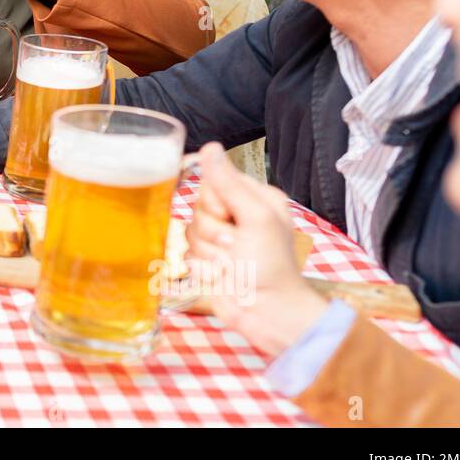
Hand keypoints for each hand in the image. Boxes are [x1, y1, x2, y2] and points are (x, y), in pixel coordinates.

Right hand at [186, 142, 327, 357]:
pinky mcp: (209, 260)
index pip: (214, 181)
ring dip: (209, 252)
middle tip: (234, 246)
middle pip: (198, 206)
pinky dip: (203, 266)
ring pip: (190, 230)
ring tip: (231, 265)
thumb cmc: (270, 266)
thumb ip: (228, 183)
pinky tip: (221, 275)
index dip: (215, 201)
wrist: (267, 313)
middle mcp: (237, 214)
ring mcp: (222, 238)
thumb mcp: (255, 218)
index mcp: (254, 197)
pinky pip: (188, 252)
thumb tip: (209, 147)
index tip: (230, 218)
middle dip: (212, 231)